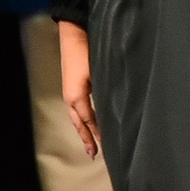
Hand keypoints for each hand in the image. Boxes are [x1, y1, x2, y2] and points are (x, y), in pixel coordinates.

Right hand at [58, 21, 97, 158]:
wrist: (74, 35)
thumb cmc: (89, 52)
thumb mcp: (100, 71)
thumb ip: (108, 88)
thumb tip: (119, 105)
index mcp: (77, 96)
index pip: (90, 120)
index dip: (98, 134)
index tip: (106, 147)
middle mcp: (71, 98)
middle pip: (80, 124)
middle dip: (87, 138)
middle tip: (94, 154)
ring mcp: (70, 93)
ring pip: (77, 118)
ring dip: (84, 132)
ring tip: (91, 145)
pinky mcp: (72, 88)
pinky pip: (77, 110)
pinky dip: (83, 121)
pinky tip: (89, 124)